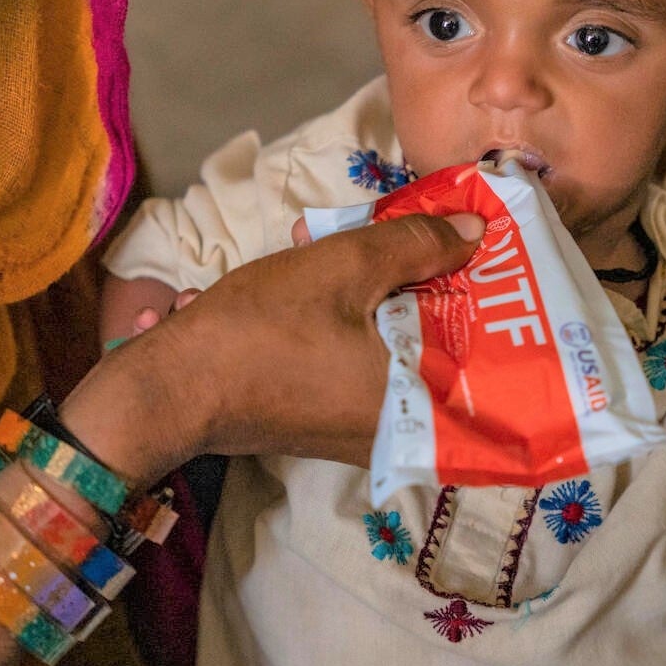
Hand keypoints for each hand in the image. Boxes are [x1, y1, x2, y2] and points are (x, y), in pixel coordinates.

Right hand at [60, 212, 482, 481]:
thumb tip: (474, 229)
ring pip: (401, 359)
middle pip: (446, 354)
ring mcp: (359, 435)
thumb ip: (415, 244)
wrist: (168, 390)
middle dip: (438, 296)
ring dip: (392, 309)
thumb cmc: (259, 331)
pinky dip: (358, 332)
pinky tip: (329, 288)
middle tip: (441, 245)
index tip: (496, 261)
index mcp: (415, 402)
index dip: (497, 304)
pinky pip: (365, 373)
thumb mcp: (341, 267)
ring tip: (381, 257)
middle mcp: (398, 432)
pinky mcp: (325, 427)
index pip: (489, 358)